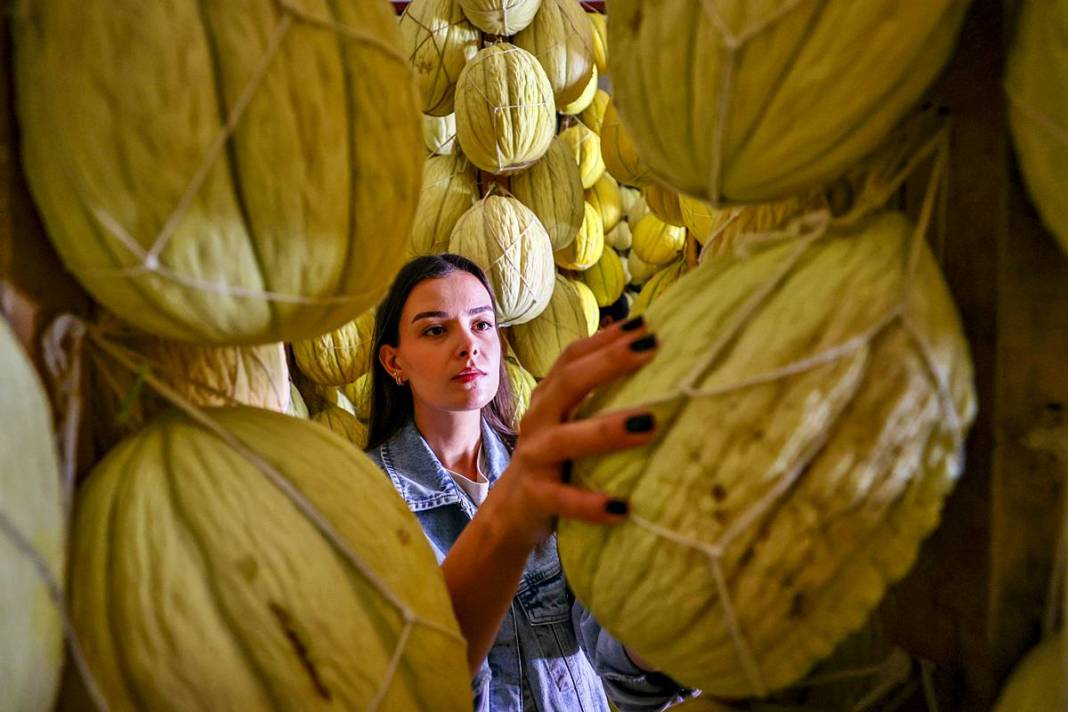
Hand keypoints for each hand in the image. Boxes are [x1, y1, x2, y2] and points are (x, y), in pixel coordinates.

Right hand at [442, 315, 659, 674]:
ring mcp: (535, 457)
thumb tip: (645, 347)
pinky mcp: (536, 496)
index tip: (645, 324)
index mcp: (549, 397)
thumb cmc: (556, 457)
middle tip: (651, 347)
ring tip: (649, 424)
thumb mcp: (570, 419)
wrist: (512, 511)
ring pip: (567, 439)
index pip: (572, 357)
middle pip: (569, 382)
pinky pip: (563, 499)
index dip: (605, 338)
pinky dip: (591, 504)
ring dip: (608, 431)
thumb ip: (597, 391)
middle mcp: (539, 420)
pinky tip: (622, 507)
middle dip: (610, 362)